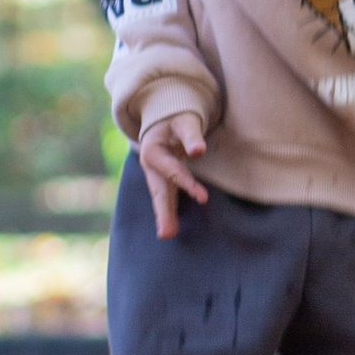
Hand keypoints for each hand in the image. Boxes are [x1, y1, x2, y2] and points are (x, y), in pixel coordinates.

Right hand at [139, 114, 209, 240]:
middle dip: (164, 211)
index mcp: (152, 150)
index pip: (172, 170)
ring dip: (164, 215)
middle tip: (167, 234)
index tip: (204, 198)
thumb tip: (198, 151)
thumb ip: (191, 135)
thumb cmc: (177, 119)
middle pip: (159, 190)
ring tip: (167, 235)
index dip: (187, 183)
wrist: (164, 119)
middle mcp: (150, 165)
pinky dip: (167, 211)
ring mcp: (154, 174)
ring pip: (160, 196)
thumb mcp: (184, 121)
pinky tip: (169, 229)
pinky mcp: (161, 180)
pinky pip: (164, 196)